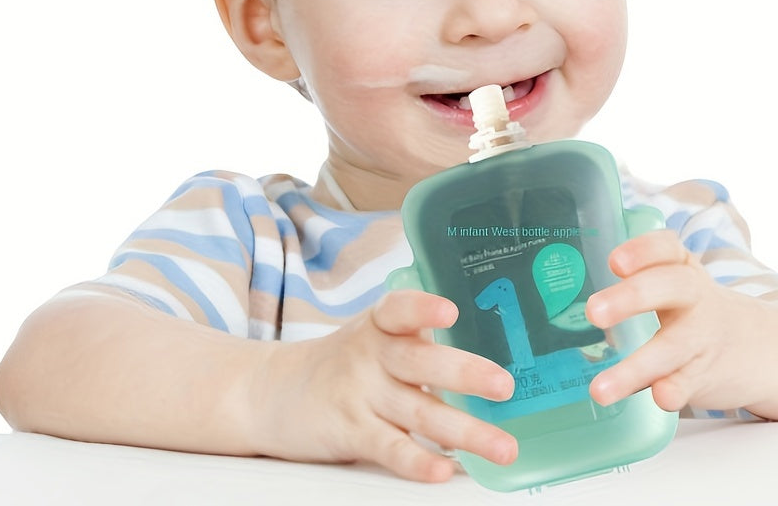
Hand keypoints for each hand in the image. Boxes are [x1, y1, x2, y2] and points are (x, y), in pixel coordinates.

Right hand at [257, 289, 516, 481]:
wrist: (273, 392)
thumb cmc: (343, 362)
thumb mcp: (375, 336)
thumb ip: (420, 341)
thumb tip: (488, 357)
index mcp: (380, 324)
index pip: (400, 309)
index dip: (423, 308)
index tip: (450, 310)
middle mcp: (372, 356)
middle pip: (421, 363)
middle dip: (465, 374)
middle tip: (504, 385)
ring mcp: (361, 395)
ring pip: (419, 413)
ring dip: (465, 432)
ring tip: (503, 447)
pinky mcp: (351, 433)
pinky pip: (389, 448)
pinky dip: (417, 460)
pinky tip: (442, 470)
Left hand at [585, 230, 760, 413]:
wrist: (757, 348)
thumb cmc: (693, 310)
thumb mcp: (671, 285)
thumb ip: (631, 283)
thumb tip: (559, 293)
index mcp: (681, 267)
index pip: (666, 247)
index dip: (642, 251)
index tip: (615, 262)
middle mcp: (694, 296)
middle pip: (668, 288)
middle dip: (631, 298)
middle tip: (593, 312)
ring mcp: (702, 336)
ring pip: (671, 346)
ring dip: (635, 367)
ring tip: (600, 388)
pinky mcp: (706, 373)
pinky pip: (688, 381)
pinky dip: (675, 390)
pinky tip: (659, 398)